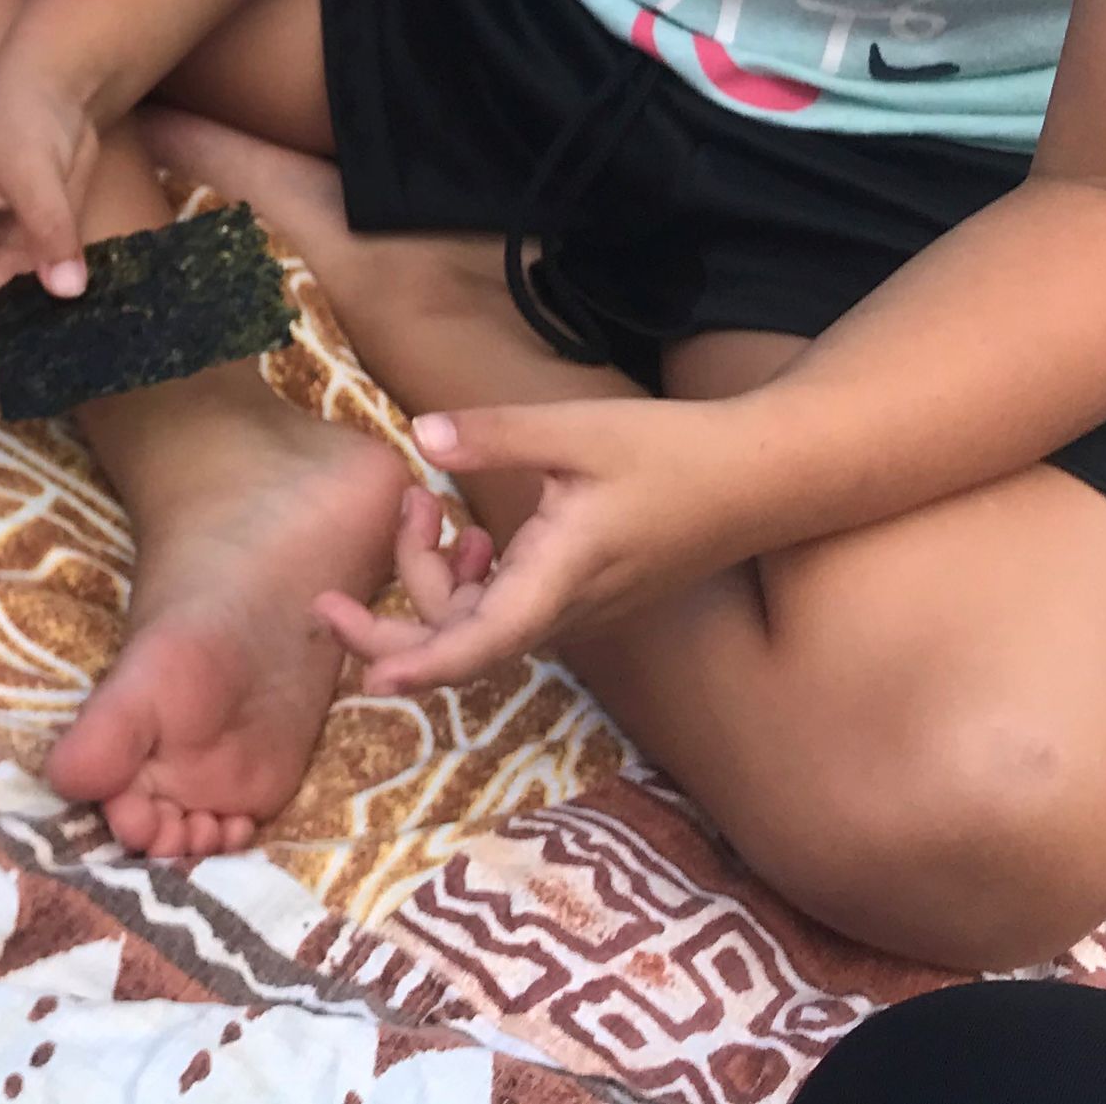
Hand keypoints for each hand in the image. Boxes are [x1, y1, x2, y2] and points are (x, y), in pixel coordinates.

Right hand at [0, 58, 107, 386]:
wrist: (64, 89)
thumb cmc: (26, 112)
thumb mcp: (34, 165)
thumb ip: (49, 226)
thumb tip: (66, 289)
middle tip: (13, 371)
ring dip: (8, 350)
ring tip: (50, 363)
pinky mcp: (30, 262)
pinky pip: (28, 311)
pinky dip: (42, 331)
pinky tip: (70, 342)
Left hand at [312, 397, 754, 691]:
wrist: (761, 481)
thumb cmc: (673, 453)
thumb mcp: (576, 431)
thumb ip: (495, 437)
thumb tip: (419, 436)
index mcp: (560, 578)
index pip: (478, 644)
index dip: (418, 665)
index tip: (367, 675)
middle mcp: (566, 612)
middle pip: (462, 642)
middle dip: (395, 615)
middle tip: (344, 577)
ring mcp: (578, 611)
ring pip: (482, 625)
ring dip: (435, 581)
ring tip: (427, 509)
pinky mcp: (584, 598)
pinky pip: (508, 611)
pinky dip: (471, 580)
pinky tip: (467, 528)